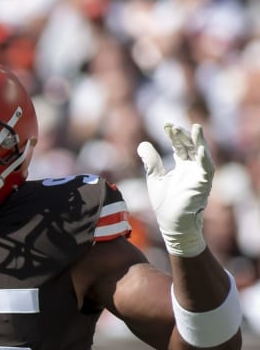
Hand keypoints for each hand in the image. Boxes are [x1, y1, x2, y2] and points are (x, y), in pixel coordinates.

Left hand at [136, 123, 214, 257]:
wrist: (172, 223)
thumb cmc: (165, 203)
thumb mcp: (155, 178)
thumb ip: (151, 161)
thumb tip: (141, 144)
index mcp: (183, 166)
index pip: (180, 146)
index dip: (174, 135)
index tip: (166, 125)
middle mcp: (194, 168)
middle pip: (190, 146)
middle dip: (183, 136)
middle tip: (173, 127)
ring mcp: (200, 175)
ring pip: (202, 154)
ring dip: (199, 141)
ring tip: (196, 128)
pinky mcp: (203, 184)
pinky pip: (207, 169)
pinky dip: (204, 159)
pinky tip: (200, 150)